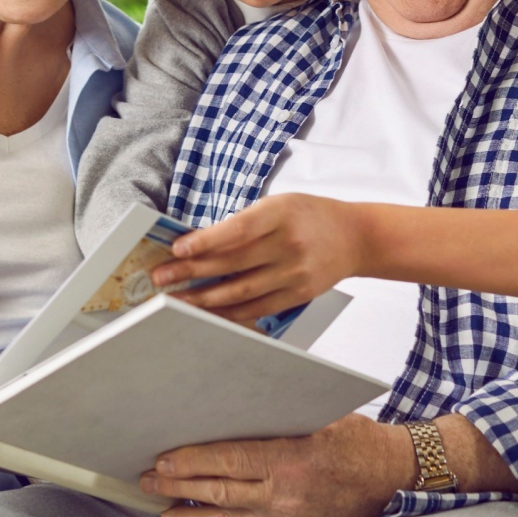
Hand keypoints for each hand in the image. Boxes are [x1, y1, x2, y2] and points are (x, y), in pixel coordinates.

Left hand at [141, 414, 410, 516]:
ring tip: (160, 506)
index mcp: (292, 456)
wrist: (395, 478)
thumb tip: (232, 403)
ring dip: (188, 512)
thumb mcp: (320, 414)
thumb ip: (278, 414)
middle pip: (218, 490)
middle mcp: (286, 492)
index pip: (228, 459)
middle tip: (148, 479)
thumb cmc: (358, 440)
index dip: (190, 461)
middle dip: (177, 485)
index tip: (163, 459)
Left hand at [149, 193, 365, 325]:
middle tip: (161, 276)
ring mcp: (295, 273)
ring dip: (204, 297)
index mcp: (281, 213)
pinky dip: (229, 312)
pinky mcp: (298, 294)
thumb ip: (246, 221)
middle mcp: (289, 244)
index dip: (206, 241)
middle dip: (192, 271)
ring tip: (176, 299)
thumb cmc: (310, 215)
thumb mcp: (280, 204)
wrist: (356, 237)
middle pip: (233, 262)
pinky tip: (207, 312)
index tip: (178, 249)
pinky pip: (257, 308)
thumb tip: (199, 244)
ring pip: (241, 290)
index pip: (238, 229)